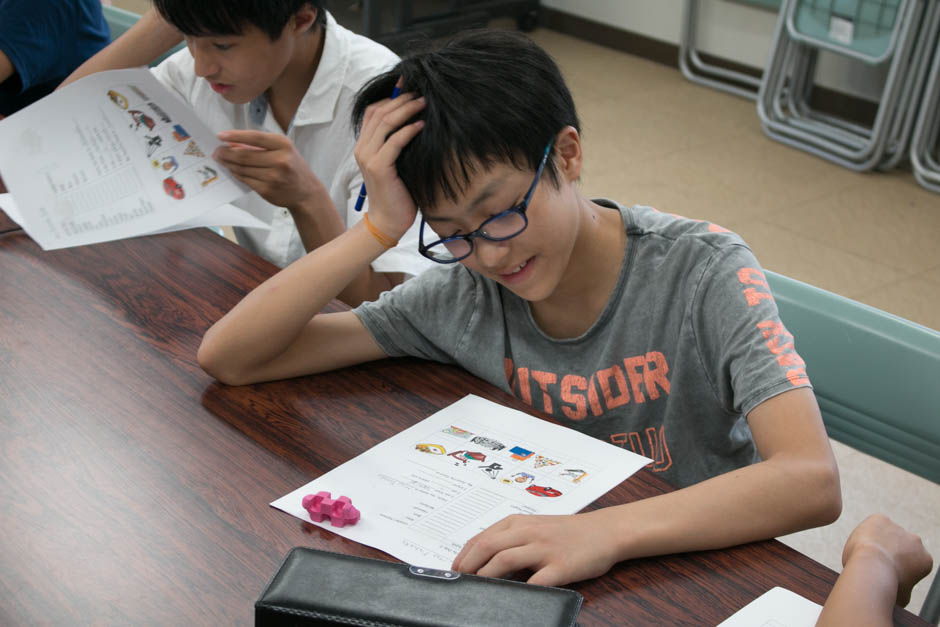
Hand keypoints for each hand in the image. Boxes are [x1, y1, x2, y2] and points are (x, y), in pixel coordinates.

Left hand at [214, 130, 322, 210]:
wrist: (306, 192)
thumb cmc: (293, 167)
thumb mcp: (283, 150)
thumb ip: (261, 145)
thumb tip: (233, 143)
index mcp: (284, 145)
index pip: (254, 137)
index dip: (235, 136)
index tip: (221, 136)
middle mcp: (280, 160)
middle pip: (244, 155)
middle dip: (226, 153)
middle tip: (217, 151)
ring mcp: (273, 177)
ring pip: (242, 169)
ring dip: (228, 164)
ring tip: (222, 160)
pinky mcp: (267, 190)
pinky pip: (245, 180)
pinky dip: (236, 174)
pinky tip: (233, 170)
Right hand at [353, 86, 425, 239]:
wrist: (387, 222)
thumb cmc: (397, 194)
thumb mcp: (397, 164)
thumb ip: (399, 145)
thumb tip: (417, 123)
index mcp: (365, 145)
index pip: (374, 111)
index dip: (392, 97)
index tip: (411, 90)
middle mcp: (363, 148)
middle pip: (380, 112)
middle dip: (402, 99)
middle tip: (421, 92)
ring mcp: (368, 157)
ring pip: (385, 123)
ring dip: (406, 110)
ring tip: (423, 103)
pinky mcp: (378, 167)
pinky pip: (394, 142)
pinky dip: (408, 131)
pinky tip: (421, 125)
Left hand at [452, 511, 619, 585]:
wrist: (605, 531)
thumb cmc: (568, 531)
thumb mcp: (536, 526)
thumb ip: (513, 537)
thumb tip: (483, 557)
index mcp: (520, 522)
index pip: (483, 536)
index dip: (465, 554)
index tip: (454, 568)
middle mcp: (529, 532)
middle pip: (488, 546)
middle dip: (469, 564)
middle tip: (461, 580)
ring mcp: (545, 549)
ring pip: (505, 560)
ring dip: (487, 575)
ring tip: (477, 588)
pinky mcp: (561, 567)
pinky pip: (537, 580)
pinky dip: (522, 590)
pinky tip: (513, 598)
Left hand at [842, 514, 932, 606]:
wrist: (871, 568)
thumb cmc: (884, 586)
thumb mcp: (902, 596)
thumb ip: (904, 591)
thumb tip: (899, 600)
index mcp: (925, 559)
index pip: (911, 562)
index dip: (897, 569)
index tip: (886, 574)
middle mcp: (916, 541)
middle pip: (900, 547)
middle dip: (889, 554)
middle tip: (874, 564)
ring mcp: (899, 528)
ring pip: (885, 535)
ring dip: (877, 543)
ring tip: (865, 555)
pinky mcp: (881, 519)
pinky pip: (872, 525)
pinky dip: (866, 532)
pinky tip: (862, 543)